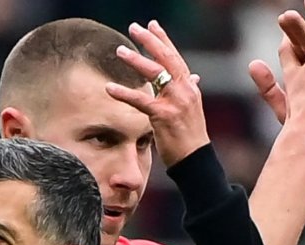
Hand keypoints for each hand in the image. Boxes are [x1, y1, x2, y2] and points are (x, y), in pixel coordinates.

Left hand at [106, 20, 208, 166]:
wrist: (195, 158)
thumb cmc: (190, 136)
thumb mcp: (192, 108)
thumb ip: (189, 90)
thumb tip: (194, 77)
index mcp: (190, 86)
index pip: (175, 57)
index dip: (163, 40)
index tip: (152, 25)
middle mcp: (185, 89)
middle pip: (166, 58)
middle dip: (150, 40)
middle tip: (134, 27)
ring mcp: (175, 102)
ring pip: (154, 74)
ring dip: (135, 61)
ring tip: (119, 50)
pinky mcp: (163, 116)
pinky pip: (140, 101)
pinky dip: (123, 93)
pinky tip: (108, 88)